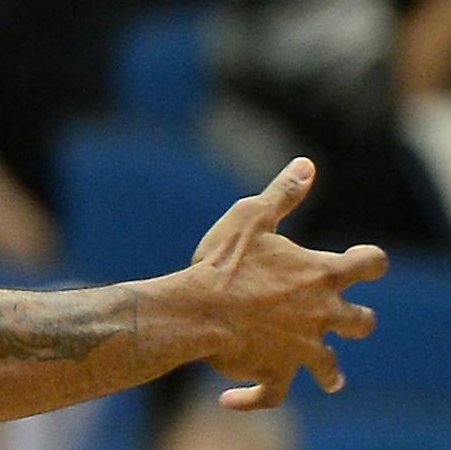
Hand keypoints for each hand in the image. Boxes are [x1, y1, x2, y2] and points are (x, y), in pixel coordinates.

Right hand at [189, 158, 386, 409]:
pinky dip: (252, 398)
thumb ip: (282, 194)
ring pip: (330, 368)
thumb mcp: (250, 217)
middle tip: (345, 317)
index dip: (371, 260)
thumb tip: (307, 166)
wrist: (197, 311)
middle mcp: (322, 314)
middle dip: (354, 319)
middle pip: (360, 321)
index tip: (366, 259)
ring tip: (328, 376)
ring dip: (329, 371)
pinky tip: (230, 401)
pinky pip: (271, 395)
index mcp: (320, 274)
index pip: (369, 264)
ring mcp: (302, 348)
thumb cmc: (223, 262)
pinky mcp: (276, 373)